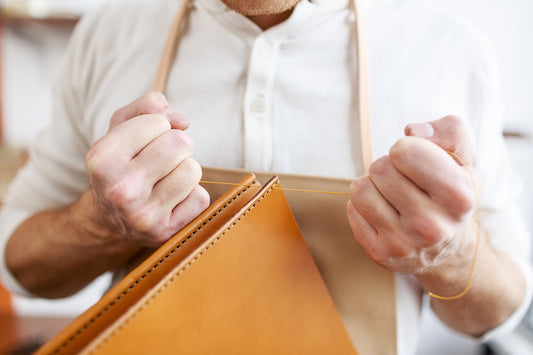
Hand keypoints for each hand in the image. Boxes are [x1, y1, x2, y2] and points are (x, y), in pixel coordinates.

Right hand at [85, 92, 209, 247]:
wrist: (111, 220)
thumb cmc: (122, 163)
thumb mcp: (121, 128)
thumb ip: (148, 106)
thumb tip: (182, 121)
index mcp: (102, 158)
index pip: (159, 121)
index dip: (158, 127)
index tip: (144, 142)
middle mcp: (120, 189)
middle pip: (180, 144)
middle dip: (177, 146)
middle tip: (161, 160)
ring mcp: (142, 215)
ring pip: (193, 170)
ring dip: (185, 171)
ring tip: (166, 179)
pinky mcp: (164, 233)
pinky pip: (200, 198)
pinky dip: (191, 196)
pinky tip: (171, 201)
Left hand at [347, 115, 478, 279]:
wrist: (449, 249)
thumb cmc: (450, 191)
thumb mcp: (463, 158)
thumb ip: (449, 131)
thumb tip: (414, 131)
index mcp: (459, 197)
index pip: (404, 151)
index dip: (406, 147)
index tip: (416, 159)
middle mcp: (434, 226)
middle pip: (380, 168)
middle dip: (388, 166)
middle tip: (404, 180)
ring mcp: (405, 244)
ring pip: (361, 189)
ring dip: (372, 184)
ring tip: (392, 194)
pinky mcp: (381, 254)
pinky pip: (352, 209)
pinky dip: (363, 205)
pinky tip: (384, 213)